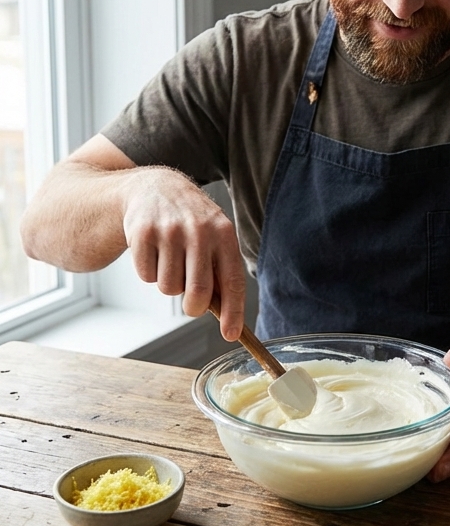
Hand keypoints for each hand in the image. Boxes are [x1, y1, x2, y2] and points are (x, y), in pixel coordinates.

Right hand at [121, 168, 245, 341]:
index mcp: (224, 234)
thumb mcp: (215, 237)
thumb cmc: (192, 223)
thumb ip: (222, 270)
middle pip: (198, 292)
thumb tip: (230, 316)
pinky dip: (150, 273)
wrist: (156, 189)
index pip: (232, 281)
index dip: (233, 312)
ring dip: (170, 285)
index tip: (231, 335)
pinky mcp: (141, 233)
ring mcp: (169, 231)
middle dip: (195, 308)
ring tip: (172, 261)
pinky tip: (155, 252)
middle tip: (192, 305)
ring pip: (169, 288)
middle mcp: (199, 231)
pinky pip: (146, 276)